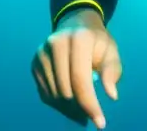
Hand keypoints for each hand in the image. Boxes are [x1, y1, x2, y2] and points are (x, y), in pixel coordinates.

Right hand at [31, 7, 122, 128]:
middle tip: (92, 114)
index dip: (90, 104)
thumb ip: (112, 71)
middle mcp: (56, 43)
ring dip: (69, 109)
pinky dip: (58, 104)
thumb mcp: (111, 52)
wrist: (75, 24)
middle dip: (80, 108)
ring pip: (54, 96)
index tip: (100, 123)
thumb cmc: (96, 42)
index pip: (80, 79)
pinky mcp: (34, 63)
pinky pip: (45, 94)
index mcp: (78, 38)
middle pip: (66, 90)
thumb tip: (111, 95)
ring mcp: (42, 53)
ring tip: (83, 107)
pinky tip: (70, 100)